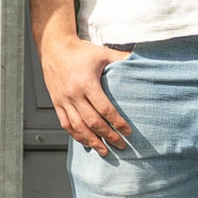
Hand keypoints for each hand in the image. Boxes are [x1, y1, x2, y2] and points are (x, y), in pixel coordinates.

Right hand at [39, 34, 134, 153]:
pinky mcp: (56, 102)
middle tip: (121, 145)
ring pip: (78, 127)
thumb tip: (143, 62)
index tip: (128, 132)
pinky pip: (65, 123)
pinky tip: (85, 142)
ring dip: (92, 141)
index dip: (118, 123)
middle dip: (109, 136)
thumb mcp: (103, 52)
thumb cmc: (80, 51)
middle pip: (93, 122)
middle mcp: (73, 94)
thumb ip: (122, 59)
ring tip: (104, 151)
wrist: (53, 47)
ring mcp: (63, 100)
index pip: (105, 109)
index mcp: (86, 83)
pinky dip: (76, 135)